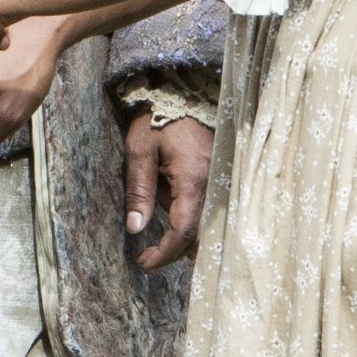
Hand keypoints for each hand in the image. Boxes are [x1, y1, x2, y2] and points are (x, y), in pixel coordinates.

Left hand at [124, 113, 214, 271]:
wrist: (180, 93)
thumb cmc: (156, 119)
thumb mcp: (139, 151)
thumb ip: (139, 190)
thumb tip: (136, 228)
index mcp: (193, 178)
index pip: (183, 231)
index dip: (164, 253)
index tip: (143, 262)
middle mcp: (213, 184)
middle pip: (200, 235)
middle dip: (175, 253)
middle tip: (149, 260)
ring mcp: (220, 182)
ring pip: (208, 227)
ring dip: (186, 243)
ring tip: (159, 248)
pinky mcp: (220, 179)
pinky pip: (211, 213)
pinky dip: (195, 228)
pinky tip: (176, 231)